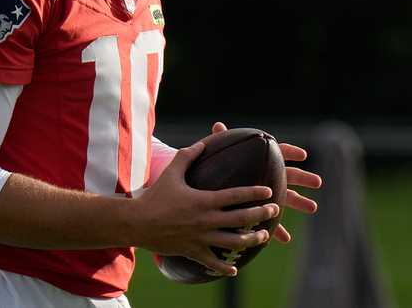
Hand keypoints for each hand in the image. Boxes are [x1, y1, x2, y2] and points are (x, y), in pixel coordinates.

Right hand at [132, 140, 278, 275]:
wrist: (137, 222)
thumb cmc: (154, 196)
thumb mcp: (170, 173)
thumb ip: (187, 156)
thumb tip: (203, 143)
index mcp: (203, 200)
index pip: (235, 196)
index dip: (254, 193)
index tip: (268, 191)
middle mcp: (206, 220)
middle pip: (241, 219)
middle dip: (261, 214)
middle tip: (274, 210)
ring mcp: (201, 238)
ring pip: (234, 242)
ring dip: (252, 239)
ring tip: (262, 236)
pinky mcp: (193, 251)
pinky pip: (214, 263)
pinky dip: (226, 268)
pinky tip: (235, 269)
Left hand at [209, 121, 322, 242]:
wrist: (205, 191)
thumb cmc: (210, 169)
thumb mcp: (215, 156)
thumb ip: (219, 142)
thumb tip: (218, 125)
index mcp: (257, 161)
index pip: (277, 153)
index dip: (290, 152)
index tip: (303, 155)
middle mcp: (264, 177)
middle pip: (287, 175)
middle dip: (303, 178)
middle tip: (317, 182)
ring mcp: (263, 195)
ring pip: (285, 198)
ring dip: (299, 203)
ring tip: (312, 207)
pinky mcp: (257, 212)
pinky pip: (270, 222)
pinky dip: (277, 229)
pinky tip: (284, 238)